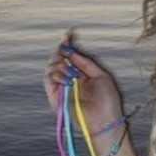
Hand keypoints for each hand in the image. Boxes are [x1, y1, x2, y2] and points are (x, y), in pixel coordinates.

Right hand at [44, 31, 125, 146]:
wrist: (104, 120)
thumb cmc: (107, 101)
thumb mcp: (100, 76)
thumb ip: (85, 63)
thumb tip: (71, 52)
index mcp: (81, 74)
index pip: (69, 57)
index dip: (66, 46)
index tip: (66, 36)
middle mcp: (70, 79)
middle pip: (57, 59)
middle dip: (60, 52)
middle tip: (65, 50)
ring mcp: (61, 88)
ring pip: (51, 67)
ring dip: (59, 65)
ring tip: (71, 73)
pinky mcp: (54, 97)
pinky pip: (48, 79)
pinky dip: (55, 75)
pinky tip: (67, 79)